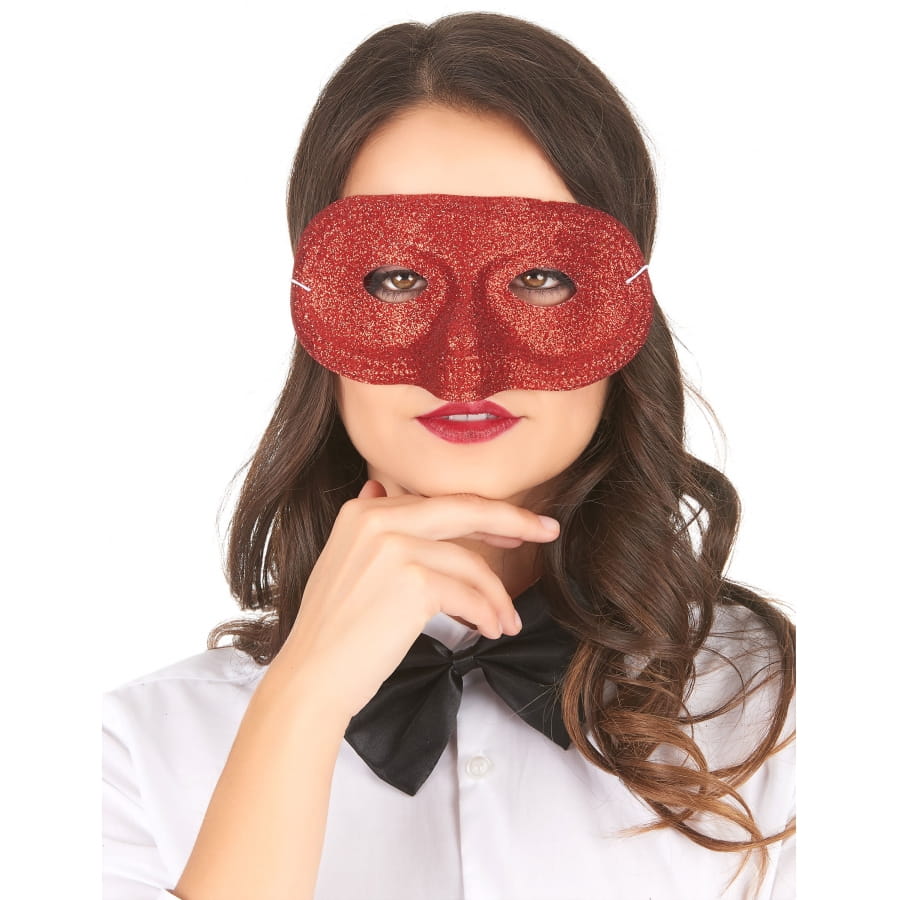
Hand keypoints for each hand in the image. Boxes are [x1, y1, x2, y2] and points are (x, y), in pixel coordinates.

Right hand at [269, 479, 560, 718]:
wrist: (312, 677)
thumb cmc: (335, 632)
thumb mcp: (346, 562)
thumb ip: (371, 526)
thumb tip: (378, 486)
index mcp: (363, 510)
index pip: (438, 503)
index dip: (482, 514)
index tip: (515, 526)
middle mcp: (377, 518)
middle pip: (465, 509)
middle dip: (513, 520)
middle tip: (548, 531)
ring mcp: (395, 546)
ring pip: (471, 563)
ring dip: (497, 596)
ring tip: (506, 622)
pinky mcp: (413, 580)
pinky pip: (470, 594)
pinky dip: (488, 614)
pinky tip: (491, 630)